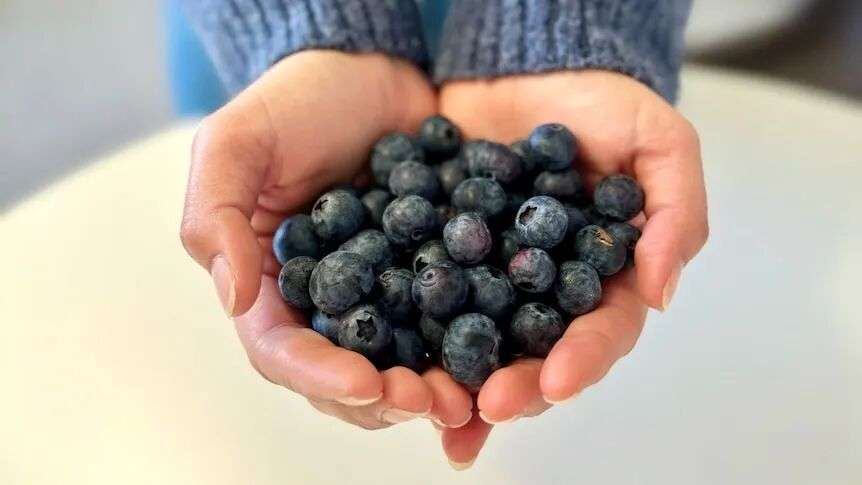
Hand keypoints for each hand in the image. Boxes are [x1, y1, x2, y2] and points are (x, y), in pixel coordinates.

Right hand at [180, 51, 472, 429]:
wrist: (369, 70)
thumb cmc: (294, 101)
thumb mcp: (237, 143)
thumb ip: (216, 217)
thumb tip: (235, 299)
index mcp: (268, 284)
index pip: (282, 350)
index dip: (320, 375)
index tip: (366, 382)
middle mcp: (321, 302)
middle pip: (343, 374)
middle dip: (383, 399)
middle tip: (429, 403)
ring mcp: (378, 294)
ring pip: (397, 363)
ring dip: (428, 388)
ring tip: (466, 395)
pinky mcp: (427, 277)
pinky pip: (446, 322)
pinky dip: (467, 347)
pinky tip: (496, 356)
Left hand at [435, 70, 708, 465]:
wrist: (523, 68)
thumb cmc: (601, 101)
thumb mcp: (657, 141)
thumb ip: (676, 212)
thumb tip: (662, 294)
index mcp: (606, 274)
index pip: (602, 329)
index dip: (583, 359)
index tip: (558, 381)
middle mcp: (550, 290)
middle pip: (539, 352)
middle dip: (518, 384)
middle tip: (490, 405)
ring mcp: (494, 279)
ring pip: (482, 343)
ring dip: (464, 380)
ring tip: (441, 407)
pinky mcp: (445, 259)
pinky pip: (428, 301)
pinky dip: (414, 332)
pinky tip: (395, 361)